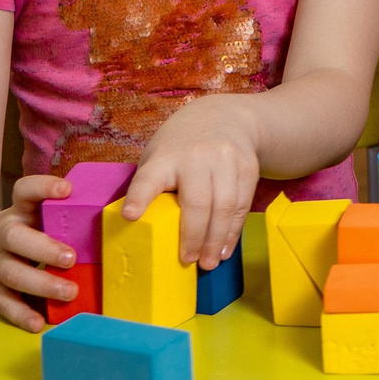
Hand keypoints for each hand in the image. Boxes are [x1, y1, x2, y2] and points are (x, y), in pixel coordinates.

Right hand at [0, 173, 78, 330]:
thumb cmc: (22, 230)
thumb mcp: (34, 214)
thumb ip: (65, 214)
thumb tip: (122, 210)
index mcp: (18, 212)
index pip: (24, 191)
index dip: (43, 187)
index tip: (66, 188)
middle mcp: (3, 235)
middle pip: (15, 237)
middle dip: (43, 248)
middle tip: (71, 258)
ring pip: (12, 274)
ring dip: (41, 284)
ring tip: (70, 291)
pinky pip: (4, 304)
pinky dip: (21, 314)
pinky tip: (38, 323)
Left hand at [122, 96, 260, 268]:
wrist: (225, 117)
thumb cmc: (181, 147)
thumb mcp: (159, 156)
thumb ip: (155, 185)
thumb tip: (144, 228)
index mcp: (165, 157)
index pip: (149, 178)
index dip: (140, 197)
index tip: (130, 216)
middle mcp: (196, 157)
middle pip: (197, 202)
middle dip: (193, 236)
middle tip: (188, 261)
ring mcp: (226, 160)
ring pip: (224, 206)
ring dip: (217, 239)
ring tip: (209, 262)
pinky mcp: (248, 168)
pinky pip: (242, 205)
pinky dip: (233, 230)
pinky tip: (225, 247)